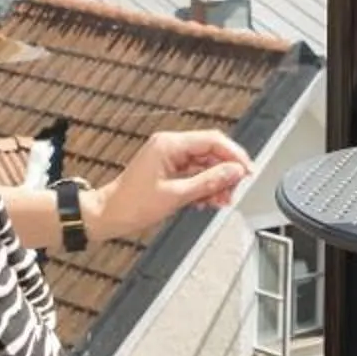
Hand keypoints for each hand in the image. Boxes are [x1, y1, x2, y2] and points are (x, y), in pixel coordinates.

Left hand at [94, 129, 251, 241]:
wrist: (109, 215)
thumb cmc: (132, 204)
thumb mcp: (176, 195)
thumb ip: (209, 181)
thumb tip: (234, 172)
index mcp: (169, 144)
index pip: (213, 140)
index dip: (234, 156)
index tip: (247, 172)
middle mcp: (170, 146)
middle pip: (211, 152)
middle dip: (225, 173)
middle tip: (234, 191)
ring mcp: (169, 157)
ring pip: (205, 164)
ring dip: (215, 183)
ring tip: (220, 201)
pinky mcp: (168, 169)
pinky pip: (194, 173)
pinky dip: (204, 187)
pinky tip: (207, 201)